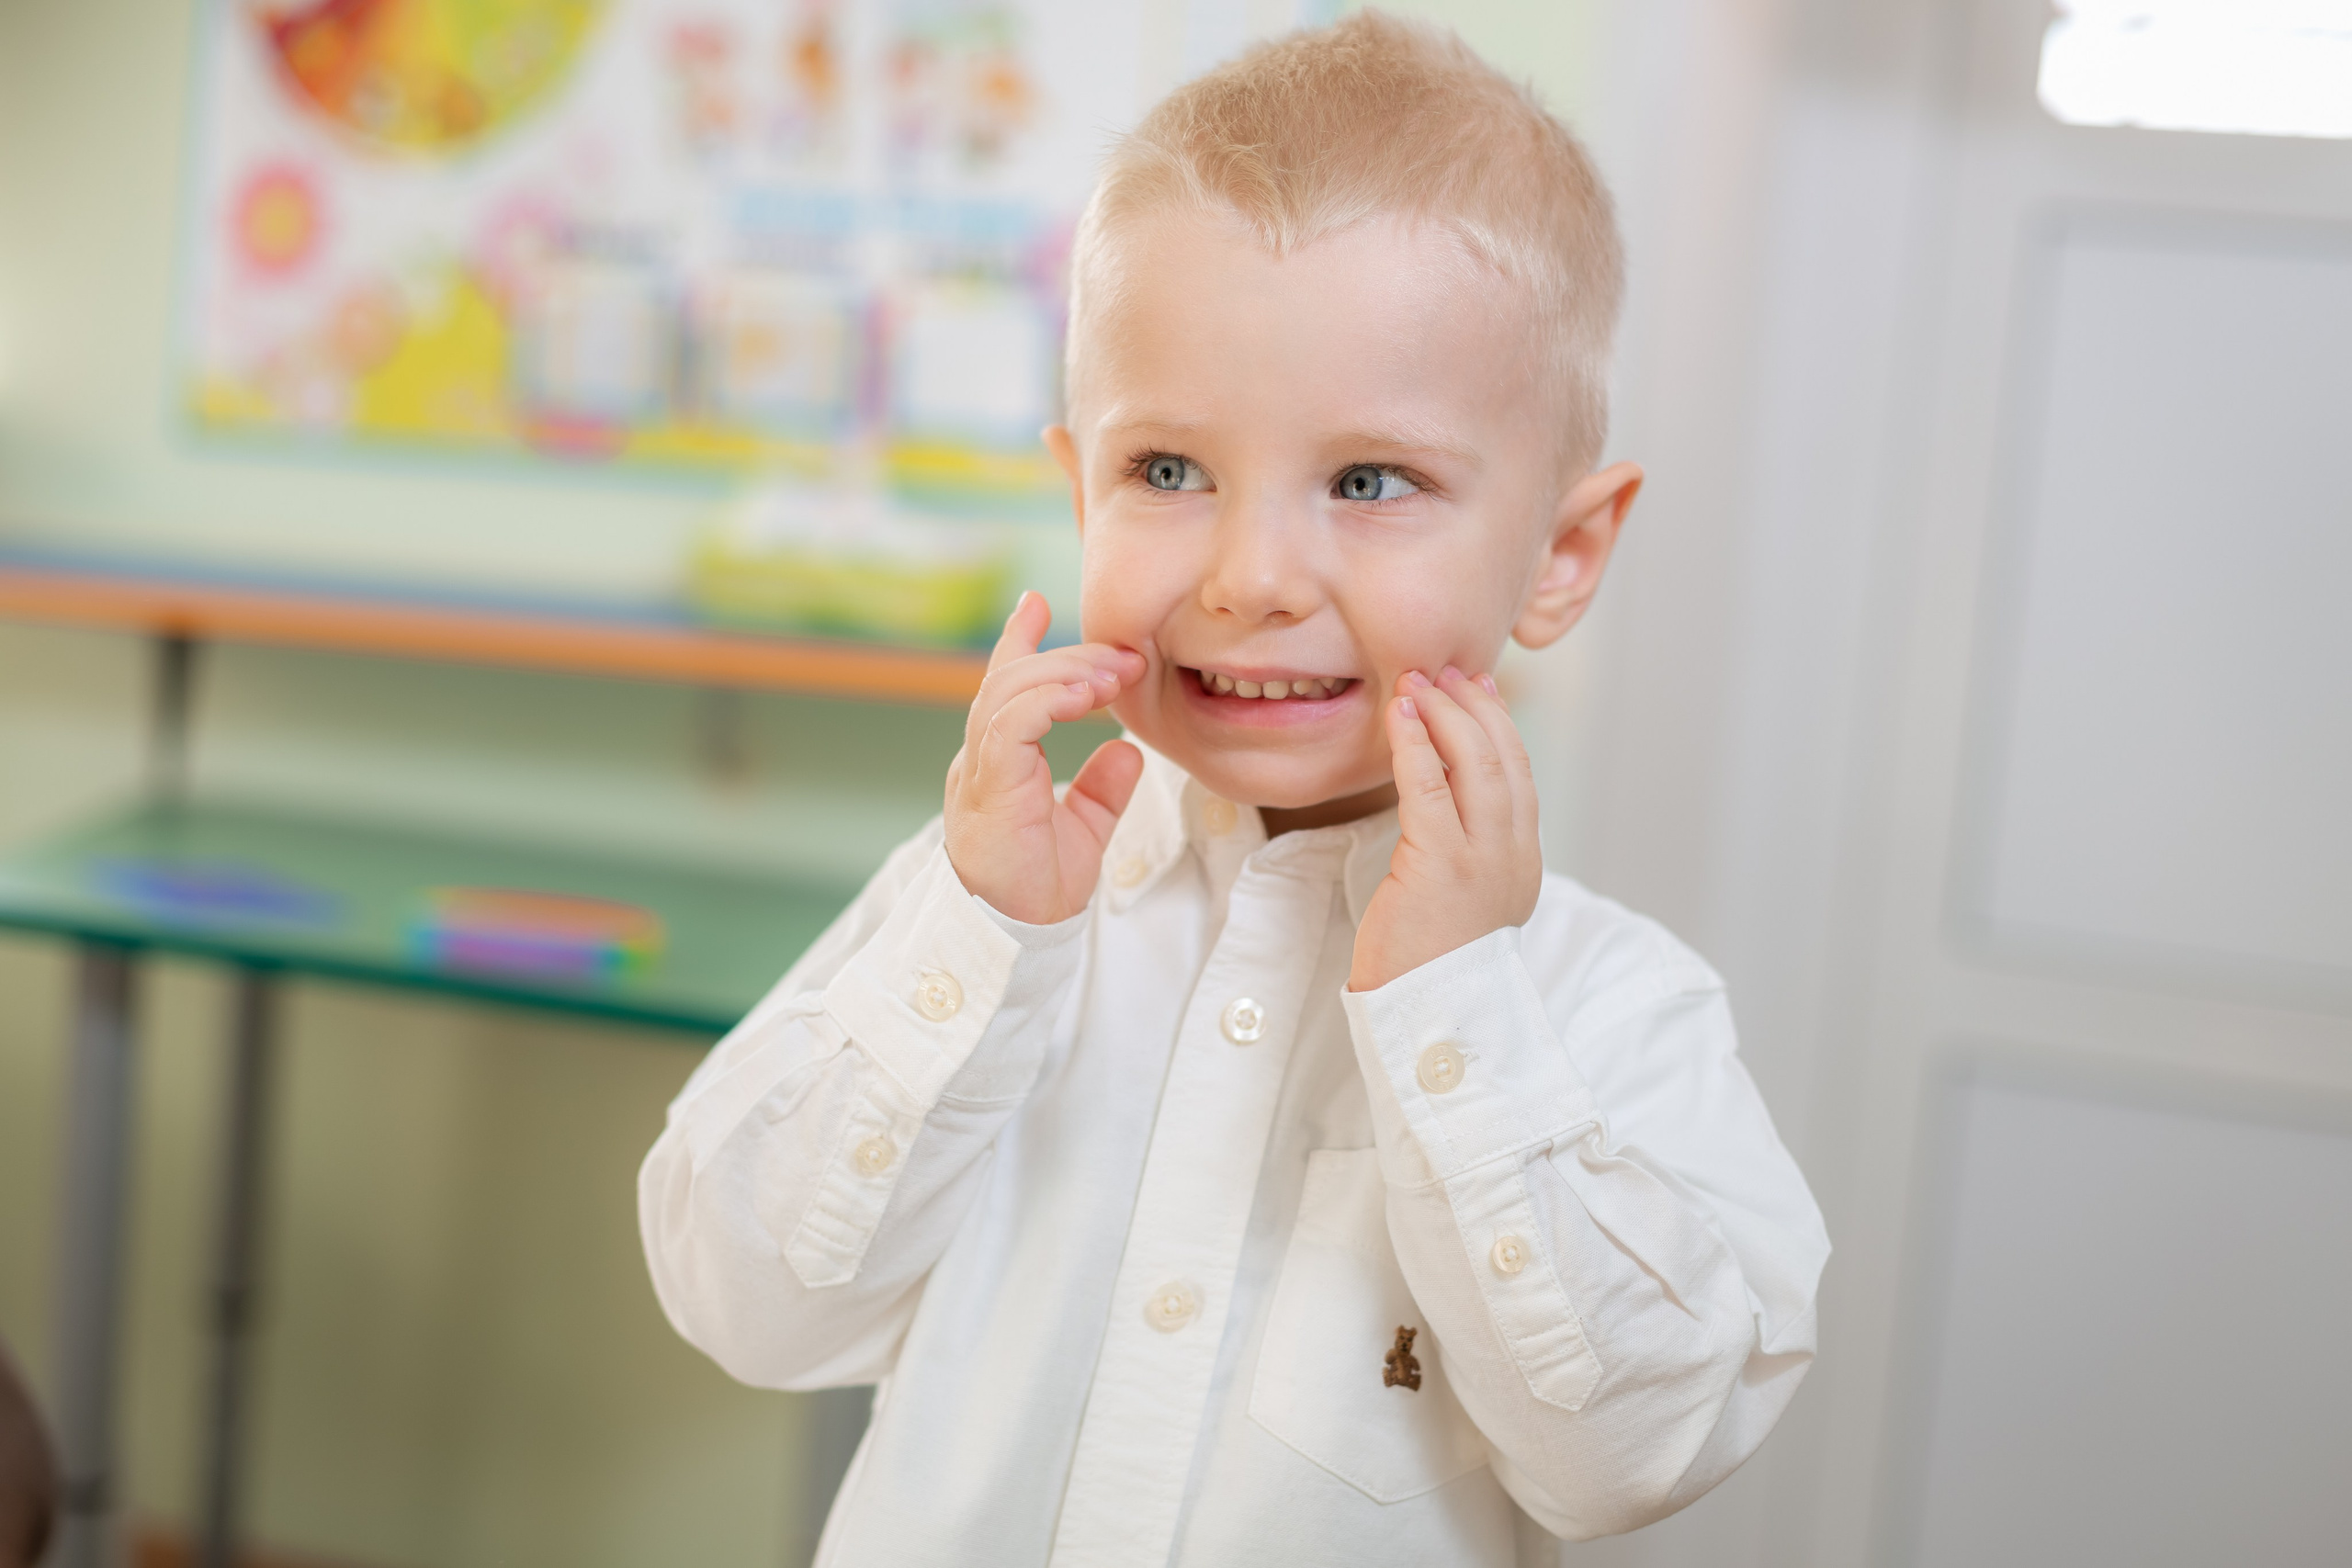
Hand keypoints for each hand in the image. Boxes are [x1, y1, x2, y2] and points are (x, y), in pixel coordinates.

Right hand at [943, 592, 1147, 924]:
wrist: (1017, 937)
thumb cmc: (1037, 890)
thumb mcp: (1083, 828)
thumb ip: (1101, 787)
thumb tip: (1126, 751)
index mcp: (997, 762)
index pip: (1002, 687)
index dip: (1017, 642)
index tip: (1035, 602)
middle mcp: (979, 759)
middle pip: (1012, 680)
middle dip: (1069, 657)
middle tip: (1123, 656)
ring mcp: (978, 772)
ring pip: (1009, 693)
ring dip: (1065, 674)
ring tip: (1114, 674)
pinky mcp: (988, 788)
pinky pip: (1009, 725)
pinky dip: (1047, 700)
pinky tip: (1085, 696)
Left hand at [1348, 666, 1542, 991]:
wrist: (1427, 1017)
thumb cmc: (1428, 963)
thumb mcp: (1462, 898)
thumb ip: (1463, 850)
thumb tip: (1438, 795)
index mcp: (1523, 864)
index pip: (1520, 775)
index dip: (1499, 724)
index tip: (1478, 687)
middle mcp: (1514, 858)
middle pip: (1505, 759)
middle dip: (1474, 706)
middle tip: (1443, 670)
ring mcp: (1484, 861)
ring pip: (1477, 763)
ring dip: (1444, 713)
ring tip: (1418, 681)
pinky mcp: (1443, 867)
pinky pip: (1429, 787)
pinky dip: (1414, 743)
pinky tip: (1398, 716)